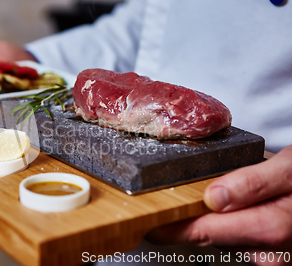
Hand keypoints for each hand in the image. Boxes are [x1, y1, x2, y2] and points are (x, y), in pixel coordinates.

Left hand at [147, 145, 291, 265]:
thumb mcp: (291, 168)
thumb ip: (253, 182)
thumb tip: (214, 197)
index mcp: (270, 226)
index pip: (203, 232)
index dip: (170, 230)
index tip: (145, 224)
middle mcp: (268, 249)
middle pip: (208, 239)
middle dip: (179, 230)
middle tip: (152, 216)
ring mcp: (270, 253)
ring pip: (221, 240)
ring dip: (198, 227)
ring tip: (175, 212)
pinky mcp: (270, 249)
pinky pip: (236, 240)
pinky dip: (219, 227)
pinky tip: (213, 212)